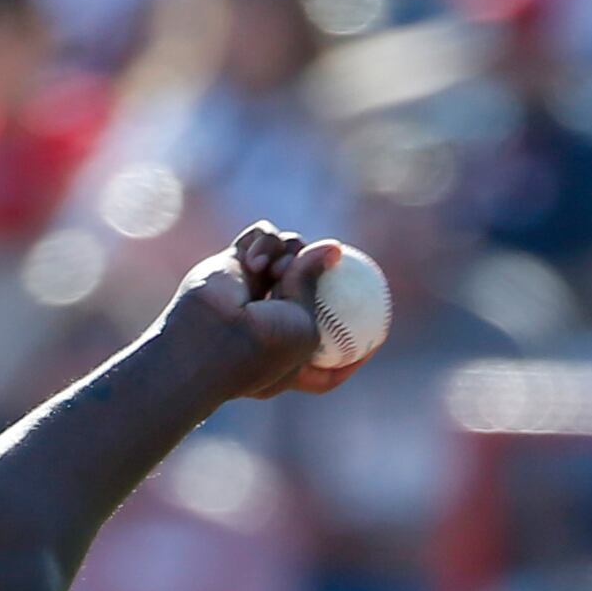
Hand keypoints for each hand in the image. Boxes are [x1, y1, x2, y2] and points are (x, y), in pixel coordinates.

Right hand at [169, 224, 364, 399]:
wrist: (209, 335)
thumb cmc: (261, 346)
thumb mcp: (306, 327)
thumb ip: (317, 287)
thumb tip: (334, 248)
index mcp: (294, 356)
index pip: (332, 353)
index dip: (358, 345)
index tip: (381, 333)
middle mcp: (275, 320)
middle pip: (313, 285)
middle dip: (320, 273)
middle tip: (332, 261)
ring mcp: (255, 288)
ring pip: (292, 250)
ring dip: (289, 255)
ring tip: (273, 274)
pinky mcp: (235, 261)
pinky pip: (264, 234)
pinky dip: (264, 243)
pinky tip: (254, 262)